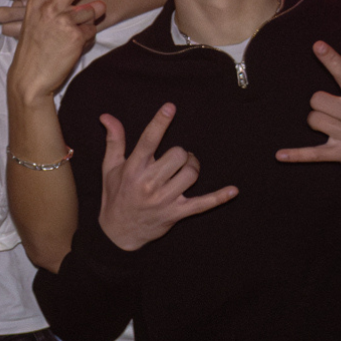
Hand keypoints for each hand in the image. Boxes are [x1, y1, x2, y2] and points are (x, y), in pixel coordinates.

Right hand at [7, 0, 114, 102]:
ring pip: (93, 12)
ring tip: (69, 38)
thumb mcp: (38, 24)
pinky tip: (70, 49)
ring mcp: (63, 19)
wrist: (30, 79)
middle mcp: (49, 5)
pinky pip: (92, 32)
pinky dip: (85, 40)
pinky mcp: (75, 34)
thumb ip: (60, 10)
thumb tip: (94, 7)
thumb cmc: (34, 51)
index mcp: (36, 0)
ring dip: (89, 24)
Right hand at [98, 104, 237, 249]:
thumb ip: (114, 140)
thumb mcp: (110, 168)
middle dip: (180, 153)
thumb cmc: (115, 196)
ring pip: (191, 174)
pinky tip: (233, 190)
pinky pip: (202, 204)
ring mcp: (164, 200)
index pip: (148, 141)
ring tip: (186, 169)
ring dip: (192, 167)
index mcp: (133, 169)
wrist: (118, 233)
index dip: (159, 123)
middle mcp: (149, 184)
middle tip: (177, 158)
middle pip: (177, 156)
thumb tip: (107, 116)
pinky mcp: (176, 213)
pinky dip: (219, 197)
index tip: (170, 107)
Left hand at [275, 38, 340, 181]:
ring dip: (317, 121)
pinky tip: (281, 155)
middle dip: (320, 103)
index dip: (331, 59)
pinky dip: (297, 155)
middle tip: (334, 109)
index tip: (318, 46)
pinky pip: (314, 154)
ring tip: (333, 125)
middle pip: (317, 99)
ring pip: (314, 120)